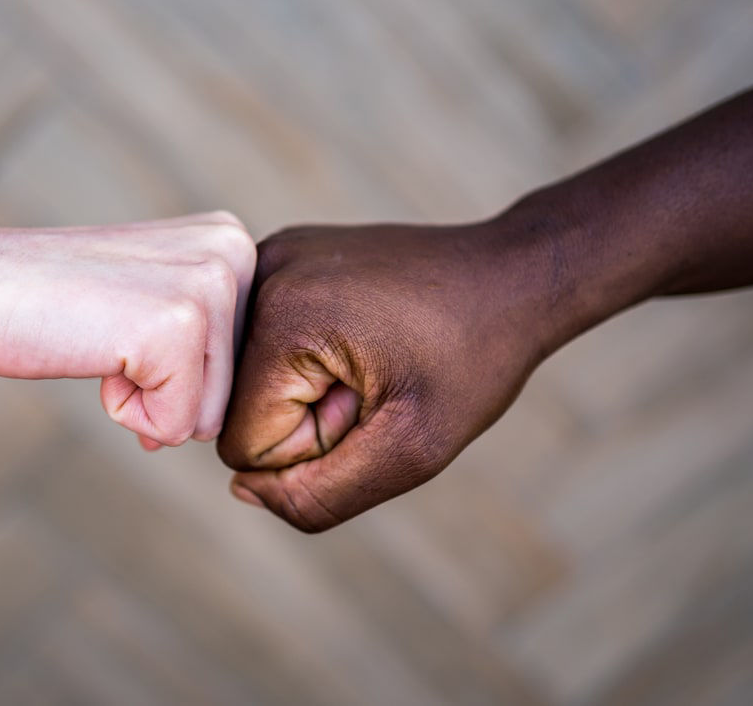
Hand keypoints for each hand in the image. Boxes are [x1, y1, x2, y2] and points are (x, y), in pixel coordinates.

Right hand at [0, 211, 254, 447]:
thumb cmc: (52, 303)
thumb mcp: (152, 299)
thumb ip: (204, 341)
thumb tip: (214, 424)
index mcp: (234, 242)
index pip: (244, 363)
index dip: (178, 372)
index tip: (124, 325)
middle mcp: (235, 252)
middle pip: (234, 391)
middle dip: (166, 390)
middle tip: (107, 334)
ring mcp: (209, 286)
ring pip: (209, 414)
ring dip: (148, 402)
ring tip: (101, 342)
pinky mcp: (177, 329)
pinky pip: (175, 425)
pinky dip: (128, 413)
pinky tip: (94, 355)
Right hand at [217, 215, 589, 530]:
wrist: (513, 275)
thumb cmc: (474, 359)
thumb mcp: (413, 449)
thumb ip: (322, 495)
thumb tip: (244, 490)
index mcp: (281, 316)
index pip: (243, 445)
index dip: (317, 446)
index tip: (374, 401)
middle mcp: (258, 273)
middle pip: (238, 410)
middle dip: (309, 417)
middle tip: (378, 380)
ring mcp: (267, 258)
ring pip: (248, 380)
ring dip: (308, 390)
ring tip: (372, 358)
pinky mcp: (282, 257)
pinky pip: (264, 345)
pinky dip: (307, 358)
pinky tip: (361, 335)